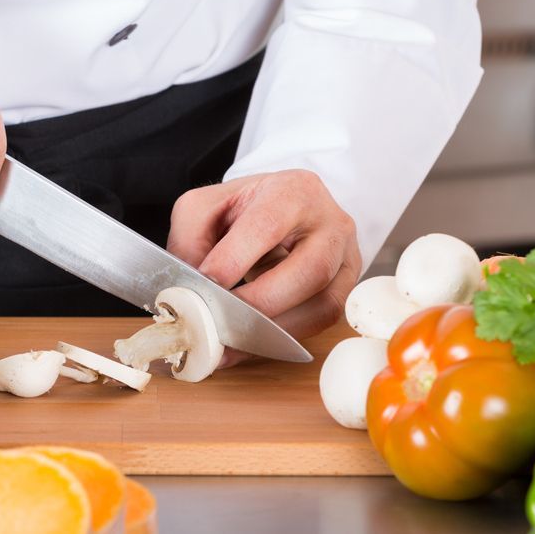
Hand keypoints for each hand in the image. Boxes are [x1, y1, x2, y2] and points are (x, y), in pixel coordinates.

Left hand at [167, 170, 360, 366]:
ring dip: (272, 331)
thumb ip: (189, 241)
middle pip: (309, 270)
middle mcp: (331, 222)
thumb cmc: (246, 209)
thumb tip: (187, 291)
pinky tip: (251, 344)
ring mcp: (346, 257)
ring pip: (323, 304)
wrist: (287, 210)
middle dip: (258, 305)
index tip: (204, 287)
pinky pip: (323, 320)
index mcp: (294, 191)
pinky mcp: (347, 287)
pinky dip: (283, 338)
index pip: (267, 225)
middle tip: (218, 323)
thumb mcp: (207, 208)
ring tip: (230, 345)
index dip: (235, 260)